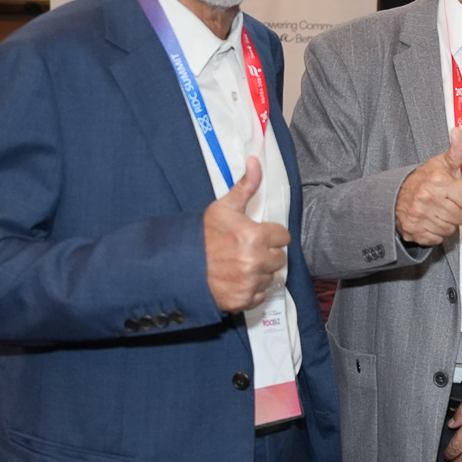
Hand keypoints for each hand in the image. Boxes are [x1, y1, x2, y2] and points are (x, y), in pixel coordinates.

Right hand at [204, 157, 289, 312]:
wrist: (178, 265)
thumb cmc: (202, 236)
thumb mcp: (224, 207)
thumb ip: (246, 186)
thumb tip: (255, 161)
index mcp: (255, 236)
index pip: (283, 236)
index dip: (270, 234)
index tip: (255, 235)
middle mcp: (256, 261)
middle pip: (279, 258)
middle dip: (266, 253)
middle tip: (245, 250)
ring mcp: (249, 283)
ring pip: (270, 276)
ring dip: (259, 272)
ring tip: (238, 265)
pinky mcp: (242, 300)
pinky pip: (260, 295)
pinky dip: (250, 290)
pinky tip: (235, 280)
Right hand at [396, 128, 461, 247]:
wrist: (395, 194)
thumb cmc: (421, 179)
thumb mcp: (441, 163)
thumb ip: (457, 150)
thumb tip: (459, 132)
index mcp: (437, 181)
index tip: (455, 193)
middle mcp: (427, 198)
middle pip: (460, 216)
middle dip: (455, 210)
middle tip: (445, 202)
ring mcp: (419, 216)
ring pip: (450, 229)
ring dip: (446, 222)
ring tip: (437, 210)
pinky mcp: (413, 230)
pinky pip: (436, 238)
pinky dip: (434, 232)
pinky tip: (429, 220)